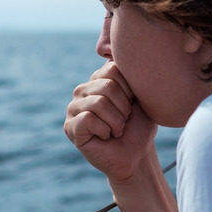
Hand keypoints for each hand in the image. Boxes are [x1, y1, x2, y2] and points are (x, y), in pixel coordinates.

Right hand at [64, 61, 157, 182]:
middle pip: (107, 86)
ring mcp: (73, 108)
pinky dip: (105, 130)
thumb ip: (132, 74)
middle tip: (124, 121)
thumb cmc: (140, 126)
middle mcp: (83, 90)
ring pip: (99, 103)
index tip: (132, 105)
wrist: (137, 156)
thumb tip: (119, 55)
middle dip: (124, 108)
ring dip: (116, 122)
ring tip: (116, 130)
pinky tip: (105, 137)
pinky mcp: (70, 127)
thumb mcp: (141, 96)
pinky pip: (88, 119)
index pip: (113, 69)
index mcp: (99, 78)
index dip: (130, 90)